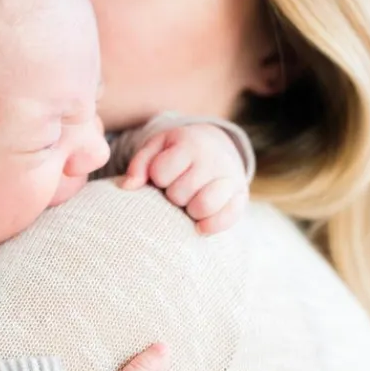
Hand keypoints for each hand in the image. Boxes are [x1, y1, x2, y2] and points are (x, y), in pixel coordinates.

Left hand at [121, 124, 249, 234]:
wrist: (217, 146)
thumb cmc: (178, 152)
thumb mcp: (157, 148)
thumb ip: (139, 164)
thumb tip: (127, 187)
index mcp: (190, 144)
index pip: (161, 173)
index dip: (158, 179)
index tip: (163, 176)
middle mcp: (213, 159)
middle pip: (179, 194)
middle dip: (173, 196)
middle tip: (178, 190)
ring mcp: (230, 178)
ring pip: (203, 206)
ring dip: (190, 211)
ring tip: (189, 204)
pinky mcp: (241, 196)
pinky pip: (227, 218)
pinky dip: (211, 226)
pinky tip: (199, 226)